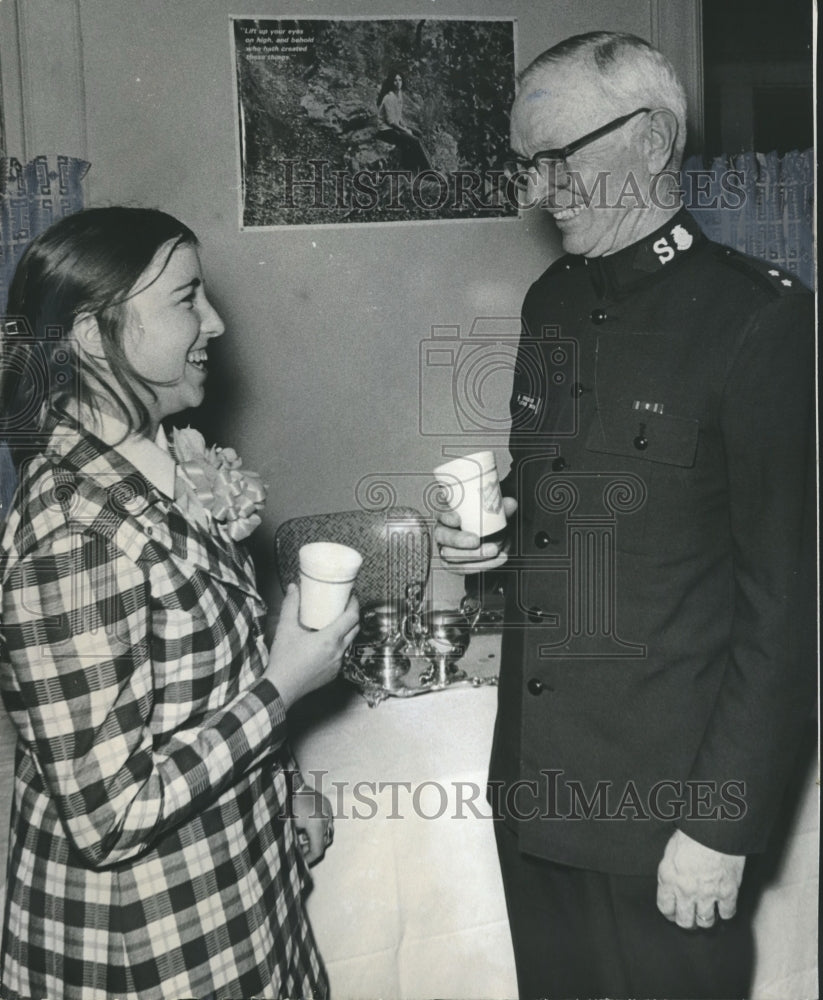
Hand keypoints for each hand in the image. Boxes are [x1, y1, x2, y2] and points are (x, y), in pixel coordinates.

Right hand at [266, 584, 359, 708]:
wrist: (281, 688)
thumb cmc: (284, 660)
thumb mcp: (286, 628)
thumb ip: (291, 606)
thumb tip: (293, 588)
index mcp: (330, 639)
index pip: (352, 617)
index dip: (355, 604)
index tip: (351, 596)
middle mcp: (338, 652)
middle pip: (355, 629)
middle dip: (352, 616)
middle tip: (344, 606)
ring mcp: (337, 664)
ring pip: (349, 643)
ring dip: (347, 631)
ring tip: (336, 622)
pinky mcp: (333, 674)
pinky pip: (342, 656)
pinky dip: (339, 646)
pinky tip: (328, 642)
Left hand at [292, 784, 333, 864]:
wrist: (289, 783)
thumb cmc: (286, 805)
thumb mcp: (289, 827)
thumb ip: (295, 843)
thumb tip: (297, 855)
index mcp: (316, 824)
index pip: (318, 849)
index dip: (310, 858)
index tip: (301, 861)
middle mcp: (326, 817)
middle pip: (325, 840)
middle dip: (313, 847)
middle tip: (301, 850)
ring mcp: (328, 808)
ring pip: (328, 830)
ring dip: (318, 836)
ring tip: (302, 836)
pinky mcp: (326, 802)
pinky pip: (327, 819)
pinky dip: (319, 825)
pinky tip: (307, 824)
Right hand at [434, 497, 516, 573]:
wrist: (489, 541)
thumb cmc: (483, 525)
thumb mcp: (491, 514)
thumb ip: (500, 508)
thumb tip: (510, 504)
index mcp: (448, 518)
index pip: (441, 515)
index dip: (447, 517)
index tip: (457, 519)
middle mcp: (443, 534)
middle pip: (443, 538)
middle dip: (459, 540)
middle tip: (476, 540)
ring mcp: (446, 551)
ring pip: (451, 557)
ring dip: (474, 555)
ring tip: (493, 550)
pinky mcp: (454, 566)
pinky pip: (463, 569)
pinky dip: (482, 565)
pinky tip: (497, 559)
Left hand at [656, 829, 745, 928]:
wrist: (714, 828)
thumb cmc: (691, 834)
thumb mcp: (670, 852)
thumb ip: (669, 872)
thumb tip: (671, 885)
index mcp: (668, 878)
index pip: (665, 908)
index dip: (670, 913)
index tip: (673, 914)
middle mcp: (685, 890)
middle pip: (685, 920)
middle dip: (687, 921)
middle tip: (690, 918)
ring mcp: (707, 893)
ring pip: (705, 921)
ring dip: (705, 919)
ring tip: (706, 914)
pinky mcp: (727, 892)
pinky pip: (727, 914)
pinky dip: (726, 912)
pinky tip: (723, 907)